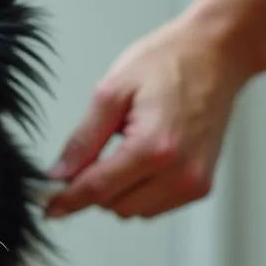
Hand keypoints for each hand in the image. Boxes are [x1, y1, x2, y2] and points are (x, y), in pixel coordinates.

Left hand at [43, 14, 254, 219]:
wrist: (216, 54)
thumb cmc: (168, 62)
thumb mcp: (112, 92)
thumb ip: (83, 139)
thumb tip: (59, 173)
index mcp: (154, 147)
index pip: (98, 189)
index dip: (68, 199)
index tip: (49, 207)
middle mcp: (179, 172)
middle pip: (114, 206)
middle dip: (94, 187)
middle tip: (92, 154)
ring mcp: (194, 182)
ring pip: (134, 211)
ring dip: (118, 191)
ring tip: (125, 148)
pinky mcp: (202, 186)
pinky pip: (155, 207)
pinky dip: (140, 192)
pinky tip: (141, 160)